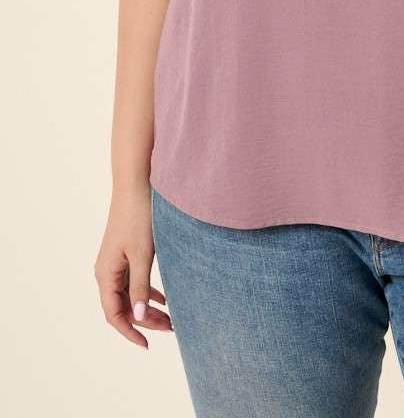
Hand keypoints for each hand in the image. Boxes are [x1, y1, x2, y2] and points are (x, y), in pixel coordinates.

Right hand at [94, 181, 173, 348]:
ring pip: (130, 294)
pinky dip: (148, 291)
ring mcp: (116, 261)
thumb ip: (140, 287)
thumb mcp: (143, 254)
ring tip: (172, 318)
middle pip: (123, 306)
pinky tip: (165, 299)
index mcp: (106, 274)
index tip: (148, 344)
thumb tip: (139, 318)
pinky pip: (134, 280)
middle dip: (146, 320)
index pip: (114, 314)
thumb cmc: (140, 216)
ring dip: (149, 307)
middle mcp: (107, 270)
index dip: (130, 332)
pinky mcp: (127, 251)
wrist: (136, 182)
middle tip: (172, 328)